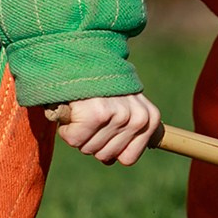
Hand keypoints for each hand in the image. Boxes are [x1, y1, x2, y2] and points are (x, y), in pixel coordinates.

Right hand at [43, 92, 161, 166]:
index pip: (128, 158)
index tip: (104, 128)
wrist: (84, 56)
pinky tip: (74, 109)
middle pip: (106, 156)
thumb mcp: (123, 105)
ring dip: (79, 133)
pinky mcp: (97, 115)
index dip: (110, 148)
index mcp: (149, 118)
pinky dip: (67, 128)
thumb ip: (122, 134)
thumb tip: (112, 161)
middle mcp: (138, 119)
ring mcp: (119, 116)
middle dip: (92, 139)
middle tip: (90, 115)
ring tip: (83, 109)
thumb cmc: (101, 85)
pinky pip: (75, 140)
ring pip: (89, 149)